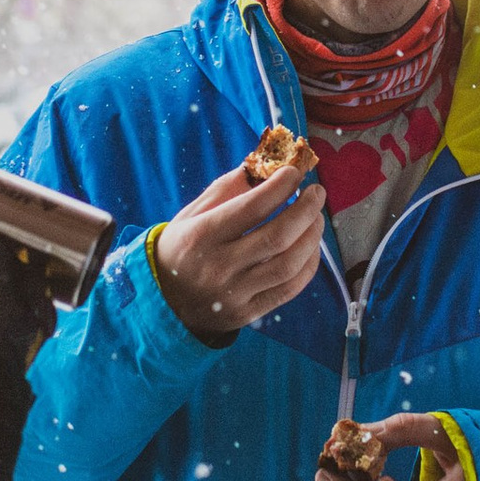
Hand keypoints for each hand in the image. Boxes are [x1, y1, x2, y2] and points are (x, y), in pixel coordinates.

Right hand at [153, 160, 325, 339]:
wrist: (163, 300)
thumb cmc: (181, 248)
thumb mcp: (191, 214)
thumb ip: (226, 190)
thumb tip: (265, 167)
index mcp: (201, 236)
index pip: (251, 208)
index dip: (280, 187)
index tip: (294, 172)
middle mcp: (218, 267)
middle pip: (277, 237)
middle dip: (305, 210)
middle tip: (316, 192)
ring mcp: (234, 294)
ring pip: (288, 265)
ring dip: (311, 237)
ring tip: (316, 218)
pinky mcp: (247, 313)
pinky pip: (289, 290)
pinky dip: (308, 266)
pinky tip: (310, 248)